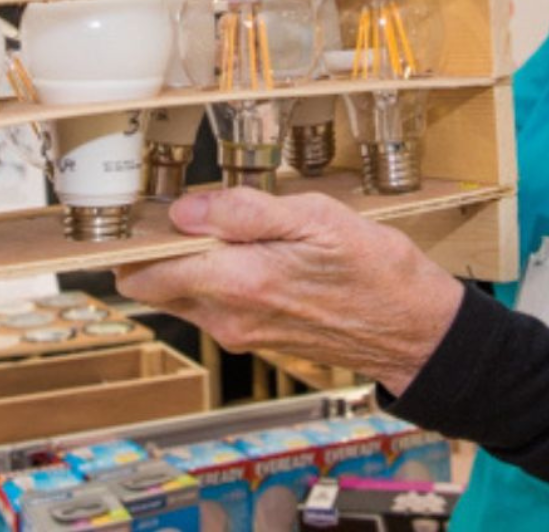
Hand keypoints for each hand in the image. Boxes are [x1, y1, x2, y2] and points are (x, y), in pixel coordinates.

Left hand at [114, 187, 462, 394]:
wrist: (415, 331)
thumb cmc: (377, 270)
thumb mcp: (319, 219)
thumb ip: (246, 212)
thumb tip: (186, 209)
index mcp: (240, 284)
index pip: (146, 273)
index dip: (133, 240)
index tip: (137, 210)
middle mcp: (230, 319)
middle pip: (153, 287)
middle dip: (150, 251)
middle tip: (170, 209)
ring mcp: (241, 334)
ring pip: (180, 297)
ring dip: (182, 264)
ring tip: (212, 222)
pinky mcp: (255, 338)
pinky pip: (210, 307)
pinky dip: (210, 279)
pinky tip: (242, 249)